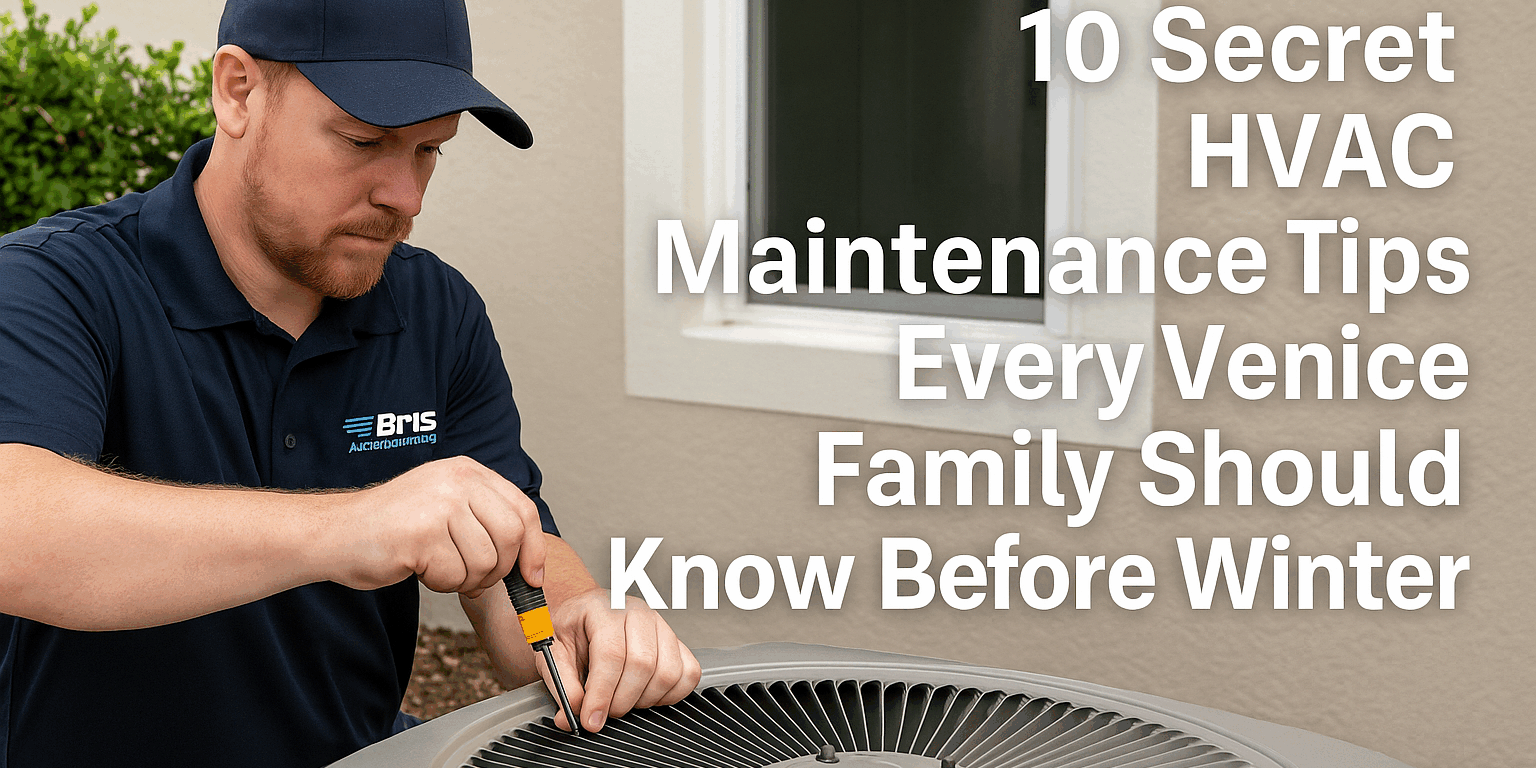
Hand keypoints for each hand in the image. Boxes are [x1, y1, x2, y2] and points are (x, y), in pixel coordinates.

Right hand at [325, 456, 545, 595]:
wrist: (336, 533)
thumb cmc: (392, 528)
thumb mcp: (446, 506)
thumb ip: (484, 519)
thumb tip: (530, 559)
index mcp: (468, 471)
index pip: (523, 509)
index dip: (533, 548)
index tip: (532, 576)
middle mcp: (457, 480)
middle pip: (511, 536)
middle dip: (499, 569)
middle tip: (474, 579)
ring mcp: (439, 504)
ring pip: (485, 560)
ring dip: (466, 579)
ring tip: (439, 569)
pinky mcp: (422, 533)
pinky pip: (455, 575)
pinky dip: (442, 584)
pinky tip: (420, 569)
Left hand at [540, 589, 700, 731]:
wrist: (582, 616)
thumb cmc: (570, 630)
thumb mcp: (553, 653)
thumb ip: (562, 686)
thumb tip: (572, 716)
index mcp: (603, 608)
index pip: (611, 653)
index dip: (602, 693)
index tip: (591, 719)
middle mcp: (637, 612)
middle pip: (643, 665)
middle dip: (621, 700)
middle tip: (604, 711)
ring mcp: (661, 626)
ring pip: (667, 672)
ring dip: (643, 700)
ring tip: (622, 700)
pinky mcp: (676, 642)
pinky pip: (688, 673)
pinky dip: (670, 695)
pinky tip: (645, 694)